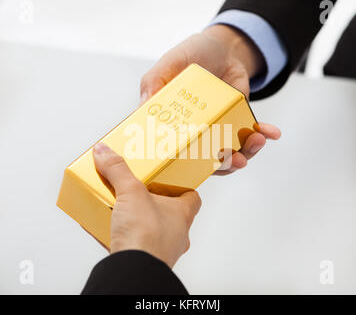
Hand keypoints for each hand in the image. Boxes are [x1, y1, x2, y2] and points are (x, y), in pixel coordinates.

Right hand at [93, 143, 201, 267]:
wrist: (133, 273)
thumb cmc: (146, 236)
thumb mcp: (131, 192)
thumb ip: (118, 170)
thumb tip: (105, 152)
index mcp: (181, 215)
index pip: (192, 197)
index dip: (183, 187)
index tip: (171, 179)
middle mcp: (176, 234)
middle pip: (171, 213)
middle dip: (155, 202)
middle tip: (140, 191)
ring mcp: (162, 249)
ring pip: (154, 230)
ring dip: (140, 220)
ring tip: (123, 209)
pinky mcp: (145, 261)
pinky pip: (137, 245)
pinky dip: (126, 237)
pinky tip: (111, 230)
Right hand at [140, 24, 280, 173]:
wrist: (220, 48)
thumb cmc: (190, 56)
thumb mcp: (168, 65)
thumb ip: (154, 83)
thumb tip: (143, 106)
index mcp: (175, 127)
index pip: (176, 154)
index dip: (186, 167)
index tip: (198, 167)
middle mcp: (196, 134)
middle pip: (208, 161)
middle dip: (225, 165)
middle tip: (235, 159)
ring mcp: (219, 129)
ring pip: (232, 153)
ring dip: (247, 152)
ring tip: (257, 140)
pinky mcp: (239, 121)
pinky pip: (251, 134)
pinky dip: (264, 134)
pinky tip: (272, 132)